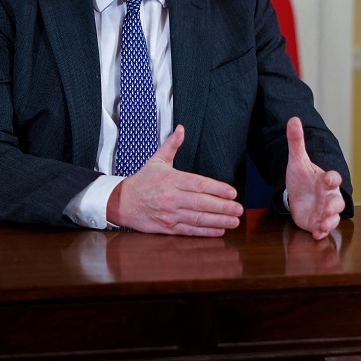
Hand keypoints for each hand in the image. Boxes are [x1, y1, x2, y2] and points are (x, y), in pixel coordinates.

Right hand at [107, 125, 243, 236]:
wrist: (121, 202)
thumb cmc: (142, 181)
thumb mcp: (156, 160)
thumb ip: (172, 145)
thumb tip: (181, 129)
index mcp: (171, 179)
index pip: (199, 184)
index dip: (217, 189)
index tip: (232, 192)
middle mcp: (171, 197)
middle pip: (201, 202)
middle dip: (223, 206)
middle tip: (239, 208)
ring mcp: (169, 213)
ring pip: (198, 218)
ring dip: (218, 220)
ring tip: (234, 220)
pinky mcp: (167, 227)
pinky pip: (189, 230)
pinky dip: (205, 232)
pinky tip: (219, 230)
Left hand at [285, 116, 345, 239]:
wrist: (299, 194)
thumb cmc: (302, 178)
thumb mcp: (296, 160)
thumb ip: (296, 141)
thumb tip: (293, 119)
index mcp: (326, 180)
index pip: (333, 179)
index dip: (332, 179)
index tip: (328, 179)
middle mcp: (330, 196)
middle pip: (336, 201)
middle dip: (332, 205)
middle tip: (326, 208)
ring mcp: (325, 211)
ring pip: (333, 217)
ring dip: (328, 221)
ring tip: (322, 225)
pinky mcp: (318, 222)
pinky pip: (324, 228)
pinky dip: (321, 232)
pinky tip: (316, 234)